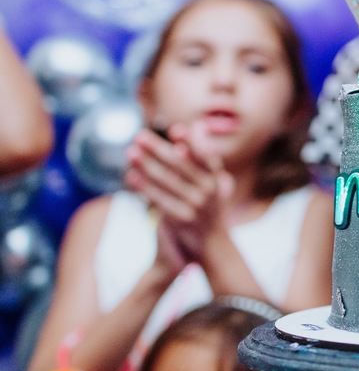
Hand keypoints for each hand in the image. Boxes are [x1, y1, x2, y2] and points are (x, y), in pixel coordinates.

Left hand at [125, 123, 232, 262]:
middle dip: (159, 149)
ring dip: (147, 165)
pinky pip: (159, 199)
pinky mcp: (181, 219)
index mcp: (217, 178)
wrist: (211, 245)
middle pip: (181, 165)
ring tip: (131, 153)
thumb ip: (204, 154)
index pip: (206, 155)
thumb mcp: (212, 180)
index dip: (191, 142)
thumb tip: (198, 125)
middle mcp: (209, 190)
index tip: (174, 130)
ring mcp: (196, 205)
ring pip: (167, 181)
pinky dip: (145, 187)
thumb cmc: (208, 207)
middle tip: (140, 136)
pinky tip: (131, 176)